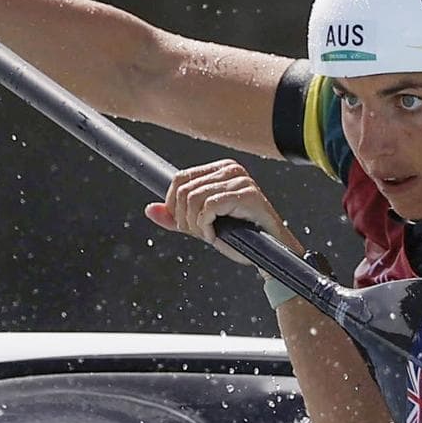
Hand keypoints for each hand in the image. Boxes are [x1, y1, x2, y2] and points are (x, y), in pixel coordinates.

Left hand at [145, 159, 301, 264]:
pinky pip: (209, 207)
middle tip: (200, 233)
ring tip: (210, 235)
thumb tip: (150, 210)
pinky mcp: (247, 194)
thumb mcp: (202, 224)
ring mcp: (240, 180)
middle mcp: (230, 169)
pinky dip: (207, 227)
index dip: (174, 205)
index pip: (179, 178)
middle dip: (185, 219)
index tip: (185, 223)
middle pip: (183, 190)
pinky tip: (217, 236)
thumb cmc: (242, 236)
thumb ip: (176, 217)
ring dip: (197, 226)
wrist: (271, 253)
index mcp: (219, 169)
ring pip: (193, 199)